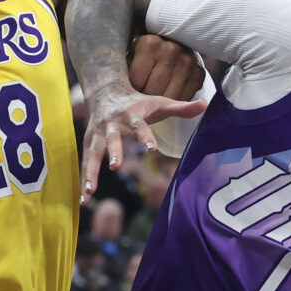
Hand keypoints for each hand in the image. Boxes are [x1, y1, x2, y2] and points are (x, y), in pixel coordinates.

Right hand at [79, 38, 206, 198]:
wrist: (106, 91)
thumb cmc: (138, 102)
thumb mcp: (159, 102)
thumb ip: (181, 107)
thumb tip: (206, 104)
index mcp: (130, 114)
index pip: (139, 125)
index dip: (145, 136)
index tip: (152, 149)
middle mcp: (111, 124)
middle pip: (112, 138)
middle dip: (114, 151)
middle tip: (116, 166)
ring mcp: (97, 134)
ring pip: (93, 153)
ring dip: (90, 172)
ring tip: (90, 192)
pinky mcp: (89, 143)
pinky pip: (85, 162)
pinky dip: (84, 179)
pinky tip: (84, 198)